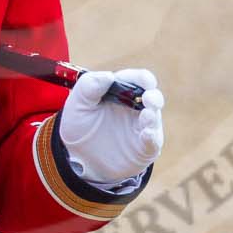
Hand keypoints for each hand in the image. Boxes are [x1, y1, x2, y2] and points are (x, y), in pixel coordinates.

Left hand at [58, 67, 163, 186]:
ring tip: (147, 115)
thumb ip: (89, 85)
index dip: (143, 78)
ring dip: (153, 116)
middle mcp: (136, 108)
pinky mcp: (143, 148)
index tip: (145, 80)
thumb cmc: (79, 124)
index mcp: (122, 91)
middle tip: (149, 98)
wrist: (77, 157)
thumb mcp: (77, 103)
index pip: (138, 79)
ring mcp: (141, 128)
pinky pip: (153, 142)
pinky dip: (152, 137)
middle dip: (153, 96)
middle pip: (153, 97)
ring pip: (154, 119)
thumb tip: (108, 76)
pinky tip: (147, 134)